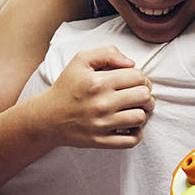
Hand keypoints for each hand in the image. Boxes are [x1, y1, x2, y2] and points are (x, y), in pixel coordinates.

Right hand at [36, 45, 154, 149]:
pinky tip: (130, 126)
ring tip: (135, 109)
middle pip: (143, 96)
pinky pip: (131, 140)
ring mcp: (102, 124)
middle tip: (140, 95)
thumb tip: (131, 62)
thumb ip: (107, 53)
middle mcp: (101, 104)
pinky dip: (137, 133)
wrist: (47, 117)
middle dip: (146, 94)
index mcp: (98, 82)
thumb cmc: (67, 87)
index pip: (137, 77)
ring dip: (143, 112)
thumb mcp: (80, 61)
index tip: (136, 82)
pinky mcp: (101, 141)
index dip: (141, 77)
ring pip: (140, 117)